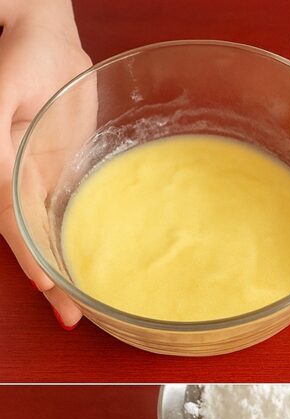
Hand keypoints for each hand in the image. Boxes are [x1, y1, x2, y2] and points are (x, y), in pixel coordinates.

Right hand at [0, 1, 90, 328]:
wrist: (40, 36)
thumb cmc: (17, 55)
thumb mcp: (1, 88)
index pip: (12, 219)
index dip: (28, 253)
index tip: (45, 284)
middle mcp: (11, 181)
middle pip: (28, 239)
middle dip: (48, 281)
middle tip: (69, 317)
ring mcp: (32, 182)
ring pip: (45, 235)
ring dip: (61, 273)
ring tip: (76, 310)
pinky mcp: (53, 178)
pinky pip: (62, 217)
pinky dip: (74, 246)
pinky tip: (88, 269)